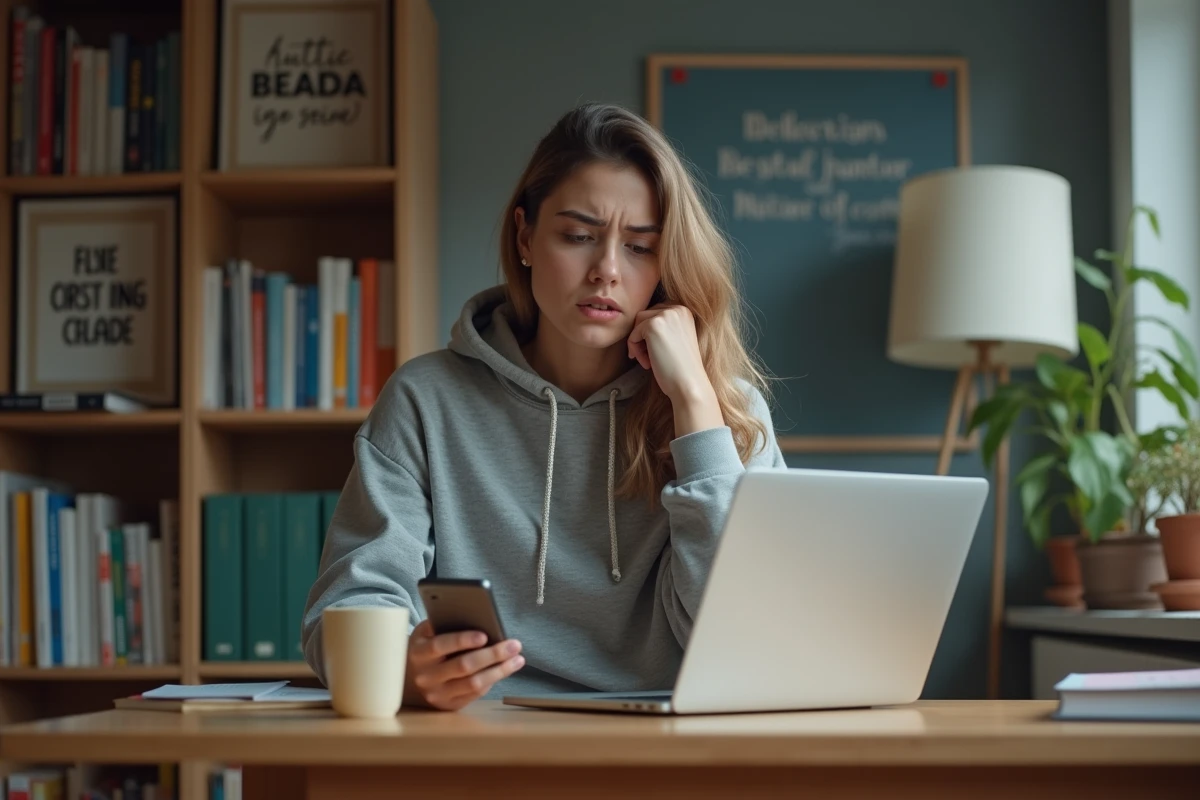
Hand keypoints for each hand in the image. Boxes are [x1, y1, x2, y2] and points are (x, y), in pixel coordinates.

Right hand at [403, 620, 524, 710]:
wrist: (408, 678)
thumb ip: (444, 625)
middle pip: (463, 666)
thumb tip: (477, 617)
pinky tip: (506, 668)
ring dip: (500, 670)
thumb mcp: (427, 633)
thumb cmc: (426, 647)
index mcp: (418, 653)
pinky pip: (475, 693)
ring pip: (474, 683)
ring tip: (518, 658)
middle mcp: (426, 676)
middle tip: (514, 645)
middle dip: (492, 654)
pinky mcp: (449, 705)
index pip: (440, 646)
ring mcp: (437, 694)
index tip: (484, 635)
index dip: (462, 640)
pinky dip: (493, 679)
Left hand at [628, 305, 724, 436]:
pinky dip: (635, 350)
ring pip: (637, 323)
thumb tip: (637, 325)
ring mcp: (666, 315)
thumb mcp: (675, 340)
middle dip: (642, 337)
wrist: (689, 384)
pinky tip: (648, 364)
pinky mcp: (654, 325)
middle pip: (645, 316)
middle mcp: (678, 308)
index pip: (655, 313)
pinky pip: (633, 334)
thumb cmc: (681, 369)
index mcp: (685, 311)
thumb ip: (663, 328)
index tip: (654, 352)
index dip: (649, 334)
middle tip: (649, 359)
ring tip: (648, 361)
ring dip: (637, 343)